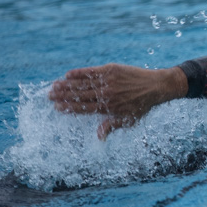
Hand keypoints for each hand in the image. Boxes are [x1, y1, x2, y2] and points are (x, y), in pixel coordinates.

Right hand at [49, 64, 187, 139]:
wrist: (157, 86)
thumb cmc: (143, 106)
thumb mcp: (129, 120)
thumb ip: (112, 126)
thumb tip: (98, 137)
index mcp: (108, 108)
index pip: (84, 109)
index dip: (69, 108)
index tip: (57, 107)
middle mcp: (106, 95)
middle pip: (79, 96)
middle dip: (63, 96)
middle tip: (49, 95)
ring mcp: (108, 81)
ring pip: (83, 84)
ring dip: (67, 85)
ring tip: (54, 85)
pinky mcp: (112, 69)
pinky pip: (92, 72)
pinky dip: (80, 73)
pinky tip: (68, 74)